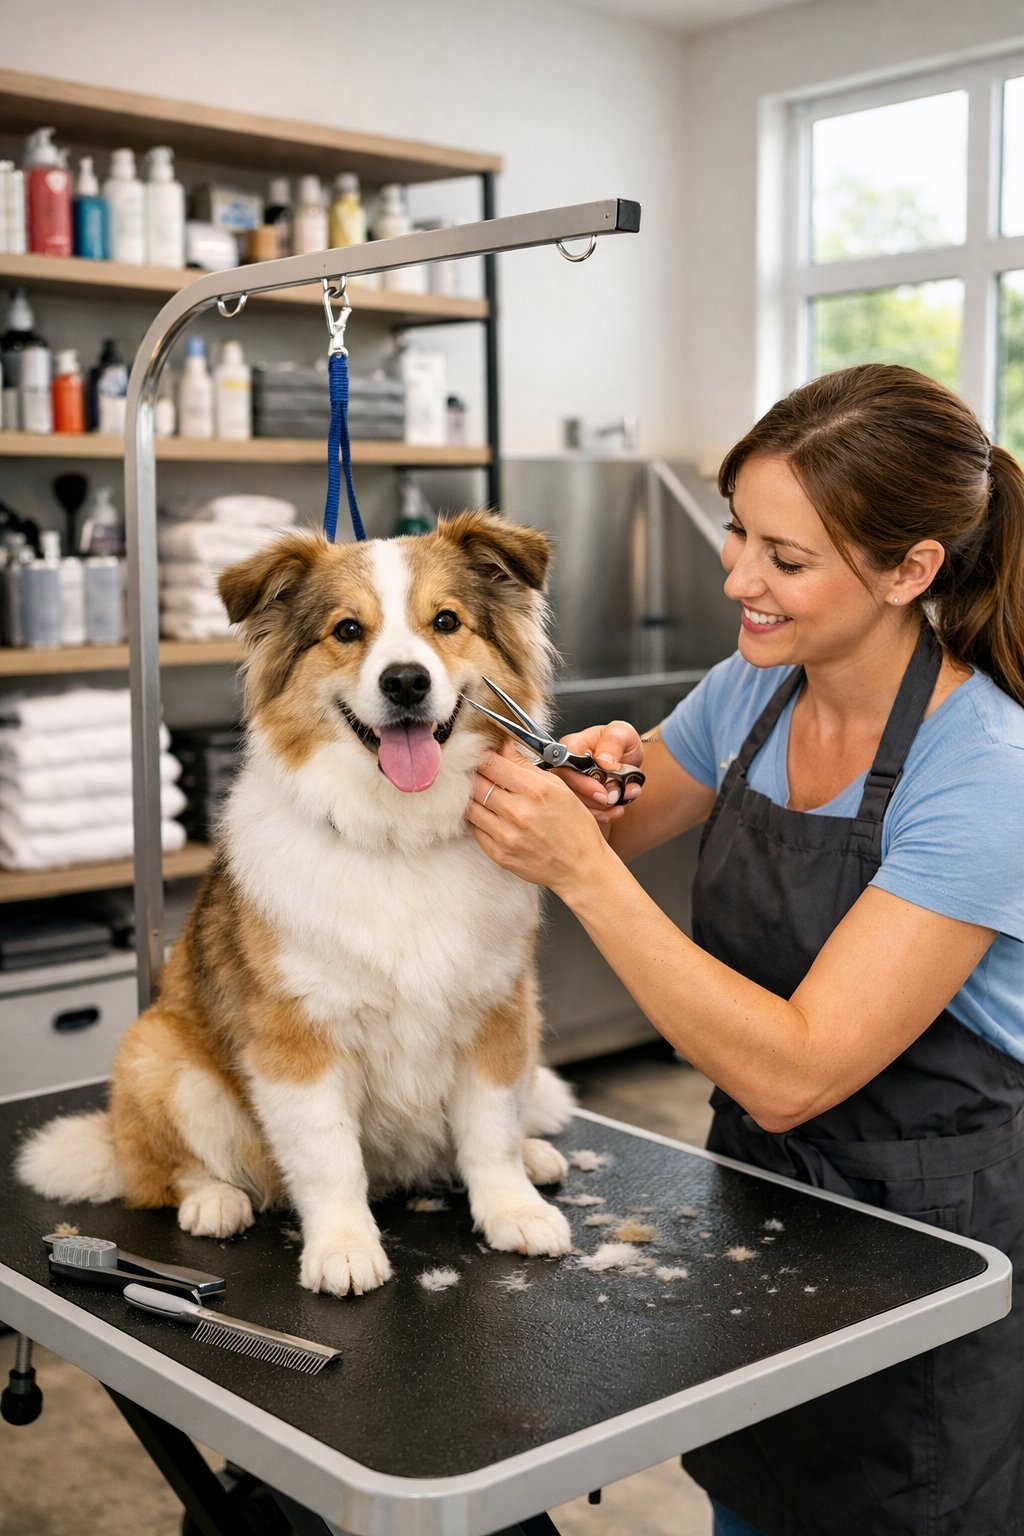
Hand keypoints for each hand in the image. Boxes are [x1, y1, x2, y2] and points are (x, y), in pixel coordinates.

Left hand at [468, 742, 612, 898]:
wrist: (581, 867)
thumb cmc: (575, 827)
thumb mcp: (559, 788)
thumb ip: (526, 766)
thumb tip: (503, 747)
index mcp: (535, 791)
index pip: (491, 763)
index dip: (484, 755)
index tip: (484, 755)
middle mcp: (518, 813)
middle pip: (476, 783)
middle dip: (476, 774)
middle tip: (481, 773)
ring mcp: (505, 836)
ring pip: (470, 806)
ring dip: (473, 796)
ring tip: (484, 794)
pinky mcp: (498, 854)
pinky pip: (474, 828)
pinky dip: (477, 818)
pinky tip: (488, 814)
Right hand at [553, 720, 644, 822]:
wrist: (630, 757)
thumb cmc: (622, 741)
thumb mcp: (622, 733)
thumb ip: (613, 742)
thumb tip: (603, 760)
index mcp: (571, 746)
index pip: (565, 767)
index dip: (581, 783)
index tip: (601, 792)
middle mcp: (566, 766)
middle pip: (567, 790)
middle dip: (592, 799)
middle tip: (612, 799)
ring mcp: (571, 785)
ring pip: (575, 805)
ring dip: (600, 808)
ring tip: (620, 801)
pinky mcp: (580, 799)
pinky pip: (585, 814)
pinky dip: (603, 816)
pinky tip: (616, 810)